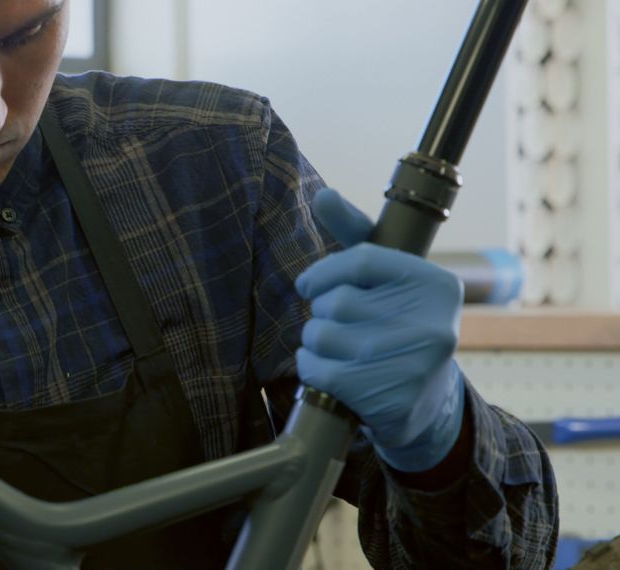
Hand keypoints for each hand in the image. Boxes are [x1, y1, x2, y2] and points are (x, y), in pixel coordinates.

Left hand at [294, 188, 465, 472]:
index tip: (309, 287)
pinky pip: (319, 371)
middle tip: (339, 328)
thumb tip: (322, 195)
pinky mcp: (391, 398)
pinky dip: (313, 371)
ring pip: (320, 336)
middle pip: (334, 302)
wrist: (426, 405)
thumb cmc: (395, 326)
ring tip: (338, 351)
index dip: (322, 274)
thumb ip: (354, 235)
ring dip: (314, 344)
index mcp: (434, 283)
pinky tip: (332, 375)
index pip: (358, 260)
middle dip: (321, 314)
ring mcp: (413, 362)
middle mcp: (431, 321)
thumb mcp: (385, 279)